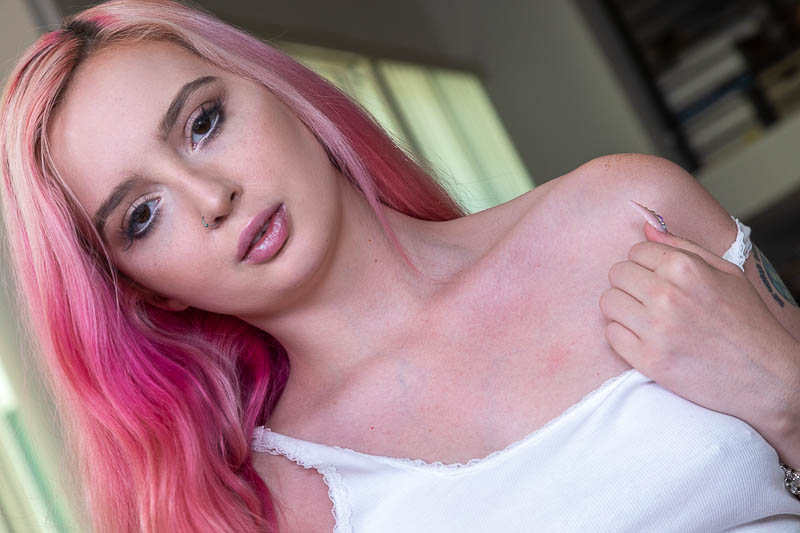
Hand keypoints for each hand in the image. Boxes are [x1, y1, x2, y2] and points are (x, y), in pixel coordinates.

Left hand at [599, 218, 799, 465]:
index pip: (636, 251)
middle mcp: (666, 295)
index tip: (656, 277)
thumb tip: (646, 228)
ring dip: (623, 308)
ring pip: (608, 302)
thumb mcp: (726, 272)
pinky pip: (611, 335)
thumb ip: (683, 247)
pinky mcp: (648, 359)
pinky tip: (645, 338)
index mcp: (684, 268)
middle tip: (649, 299)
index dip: (645, 263)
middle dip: (630, 283)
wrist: (766, 376)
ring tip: (646, 318)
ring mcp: (655, 329)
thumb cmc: (747, 322)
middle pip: (617, 274)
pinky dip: (623, 335)